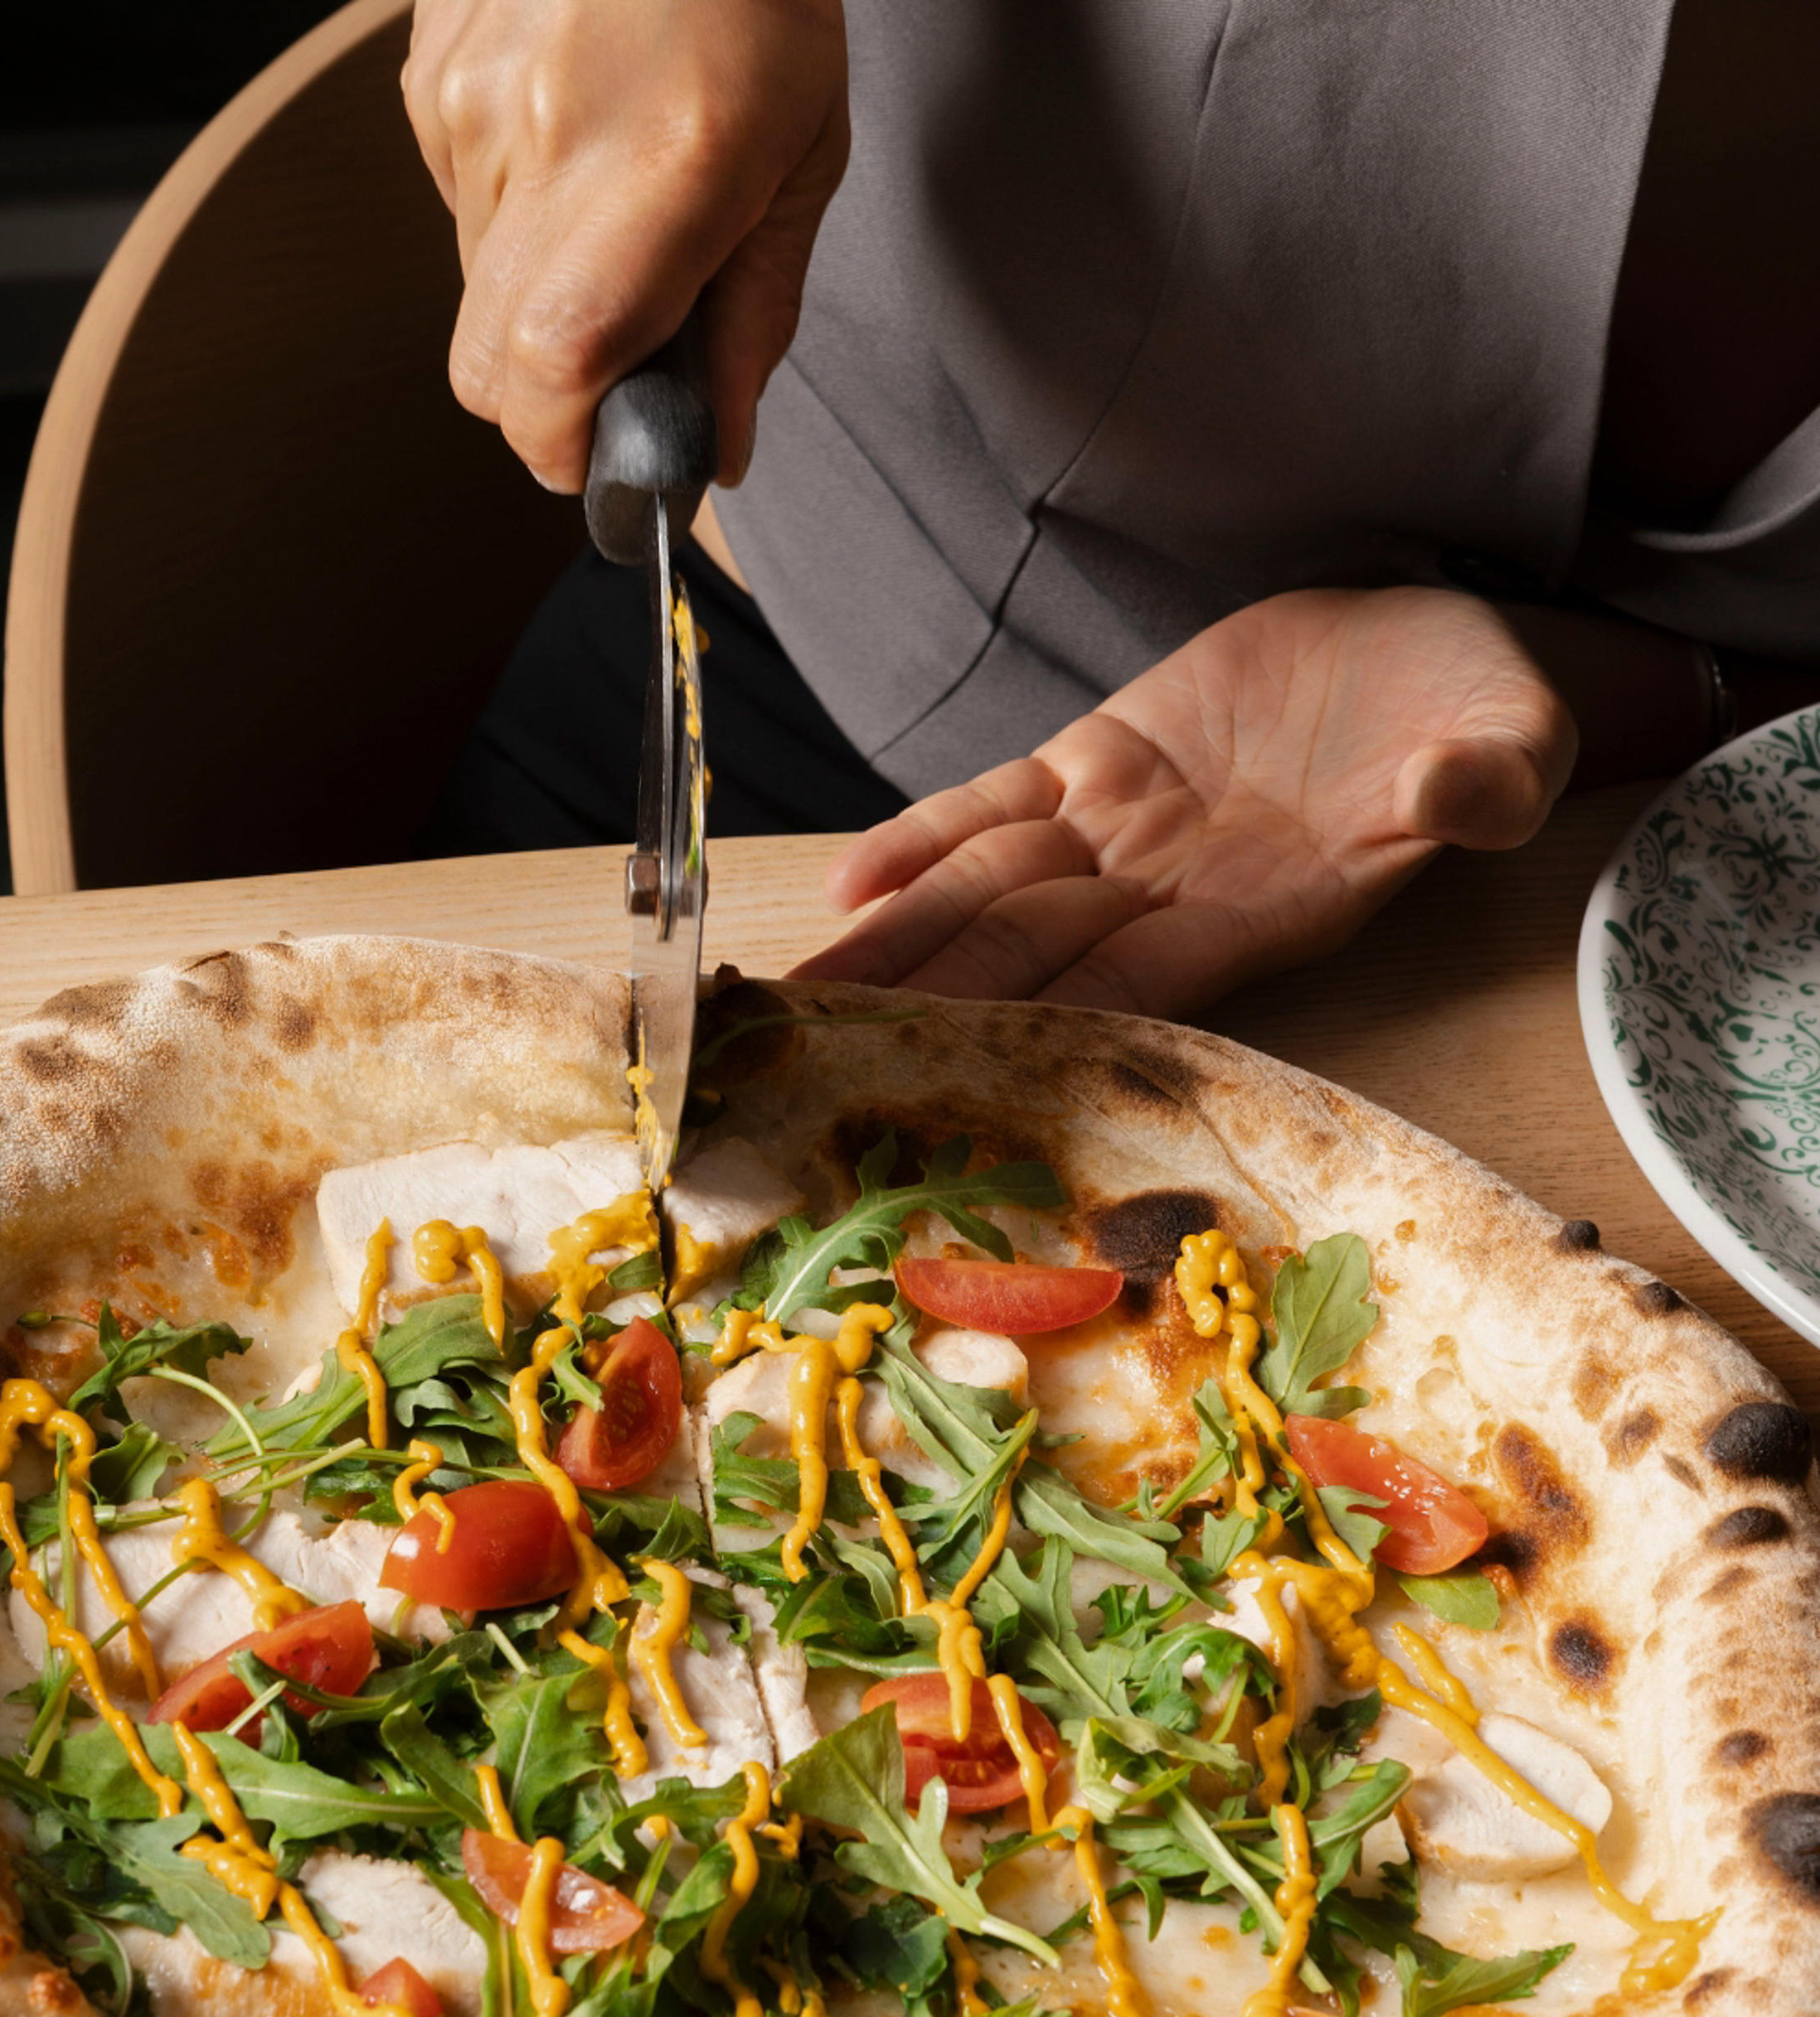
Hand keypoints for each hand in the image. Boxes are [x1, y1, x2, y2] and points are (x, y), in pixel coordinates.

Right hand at [403, 0, 847, 488]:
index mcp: (654, 172)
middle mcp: (539, 141)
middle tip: (624, 368)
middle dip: (549, 405)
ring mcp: (467, 105)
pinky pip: (455, 211)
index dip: (568, 452)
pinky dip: (513, 221)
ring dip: (538, 302)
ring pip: (472, 297)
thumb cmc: (759, 2)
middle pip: (485, 371)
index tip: (613, 464)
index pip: (549, 376)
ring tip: (614, 221)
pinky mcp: (429, 78)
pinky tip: (573, 150)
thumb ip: (755, 320)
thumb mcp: (803, 163)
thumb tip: (717, 453)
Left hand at [792, 588, 1577, 1019]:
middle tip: (811, 1053)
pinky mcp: (1100, 758)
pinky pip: (996, 805)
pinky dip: (925, 836)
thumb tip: (1465, 795)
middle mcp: (1174, 891)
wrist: (1432, 651)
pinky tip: (854, 881)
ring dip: (896, 941)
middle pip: (1023, 957)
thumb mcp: (1512, 738)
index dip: (1032, 1020)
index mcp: (1262, 913)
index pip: (1124, 983)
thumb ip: (1488, 779)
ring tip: (802, 989)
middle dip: (919, 1002)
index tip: (939, 1066)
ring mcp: (1126, 829)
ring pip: (988, 894)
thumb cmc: (1481, 714)